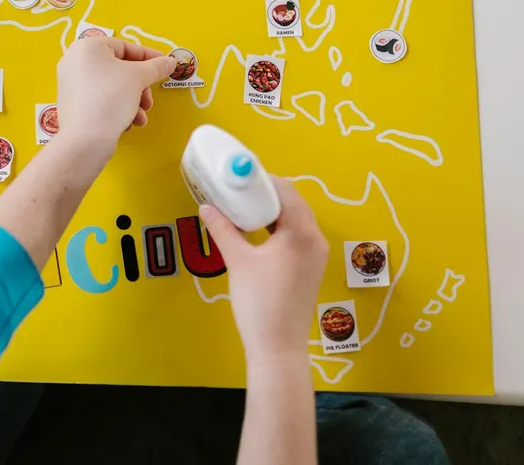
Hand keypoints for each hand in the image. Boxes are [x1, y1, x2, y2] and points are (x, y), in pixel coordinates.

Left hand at [55, 37, 175, 152]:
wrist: (86, 139)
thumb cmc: (110, 98)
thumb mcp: (139, 77)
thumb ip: (157, 67)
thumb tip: (170, 61)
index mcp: (87, 47)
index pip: (124, 47)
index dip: (148, 57)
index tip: (165, 65)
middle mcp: (75, 62)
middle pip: (119, 69)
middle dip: (140, 87)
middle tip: (149, 101)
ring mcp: (71, 84)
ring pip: (113, 87)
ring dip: (133, 101)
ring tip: (140, 116)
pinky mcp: (73, 104)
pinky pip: (101, 99)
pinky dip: (117, 108)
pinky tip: (127, 123)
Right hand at [199, 178, 328, 367]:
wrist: (278, 346)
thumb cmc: (259, 302)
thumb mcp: (237, 261)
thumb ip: (223, 229)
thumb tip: (206, 207)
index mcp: (301, 232)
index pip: (285, 191)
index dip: (262, 180)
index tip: (239, 176)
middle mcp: (315, 239)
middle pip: (293, 202)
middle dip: (267, 193)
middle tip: (238, 190)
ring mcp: (316, 254)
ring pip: (296, 218)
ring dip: (273, 209)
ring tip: (244, 207)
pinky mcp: (311, 266)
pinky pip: (297, 234)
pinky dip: (279, 226)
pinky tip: (257, 229)